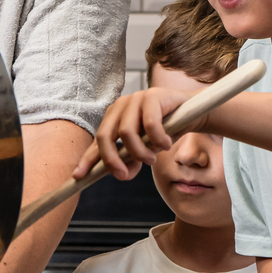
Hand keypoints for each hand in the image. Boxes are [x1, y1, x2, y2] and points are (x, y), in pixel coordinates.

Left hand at [72, 86, 198, 181]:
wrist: (192, 113)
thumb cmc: (166, 130)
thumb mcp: (145, 150)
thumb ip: (131, 161)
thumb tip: (122, 175)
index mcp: (114, 118)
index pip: (97, 140)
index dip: (87, 159)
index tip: (78, 176)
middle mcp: (120, 106)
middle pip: (105, 136)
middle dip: (112, 160)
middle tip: (125, 175)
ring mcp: (135, 99)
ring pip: (126, 133)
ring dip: (140, 153)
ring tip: (152, 159)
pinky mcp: (152, 96)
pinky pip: (149, 125)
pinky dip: (158, 140)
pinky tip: (166, 144)